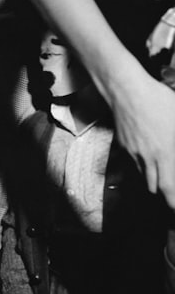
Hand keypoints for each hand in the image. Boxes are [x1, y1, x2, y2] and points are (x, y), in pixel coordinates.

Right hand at [108, 70, 174, 207]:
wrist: (127, 90)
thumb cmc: (159, 101)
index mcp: (164, 154)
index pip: (168, 189)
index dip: (172, 203)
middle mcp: (146, 158)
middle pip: (154, 186)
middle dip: (164, 191)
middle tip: (172, 189)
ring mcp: (132, 151)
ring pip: (143, 174)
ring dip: (154, 177)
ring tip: (163, 169)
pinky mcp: (123, 143)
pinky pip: (134, 161)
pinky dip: (143, 163)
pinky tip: (151, 152)